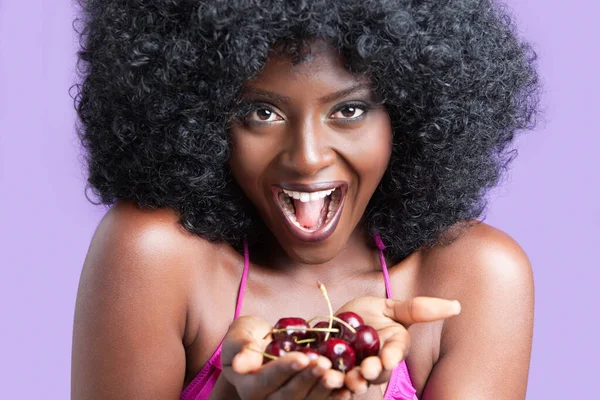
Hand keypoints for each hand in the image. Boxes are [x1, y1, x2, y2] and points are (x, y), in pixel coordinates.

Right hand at [220, 315, 348, 399]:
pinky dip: (333, 397)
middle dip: (307, 379)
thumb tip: (239, 364)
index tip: (302, 356)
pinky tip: (346, 388)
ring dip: (323, 389)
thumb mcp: (241, 333)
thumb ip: (240, 345)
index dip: (284, 369)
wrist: (266, 346)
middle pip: (288, 396)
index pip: (265, 381)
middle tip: (324, 364)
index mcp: (249, 386)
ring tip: (337, 375)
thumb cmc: (251, 337)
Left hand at [334, 296, 460, 393]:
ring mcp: (353, 372)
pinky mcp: (332, 374)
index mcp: (391, 348)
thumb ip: (418, 309)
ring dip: (346, 381)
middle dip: (369, 373)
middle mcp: (375, 364)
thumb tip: (457, 305)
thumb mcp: (389, 307)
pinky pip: (330, 381)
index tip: (387, 358)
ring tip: (336, 376)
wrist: (334, 322)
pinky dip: (326, 378)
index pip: (395, 353)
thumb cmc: (365, 314)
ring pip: (353, 381)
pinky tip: (319, 373)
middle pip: (375, 373)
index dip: (392, 357)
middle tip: (362, 371)